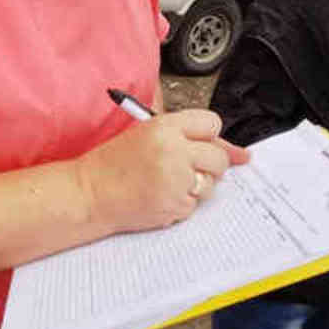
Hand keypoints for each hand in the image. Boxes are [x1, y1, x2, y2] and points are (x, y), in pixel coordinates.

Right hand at [75, 109, 249, 232]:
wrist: (89, 193)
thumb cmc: (112, 165)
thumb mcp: (146, 135)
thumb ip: (188, 138)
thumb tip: (238, 153)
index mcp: (164, 126)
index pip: (212, 123)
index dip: (207, 137)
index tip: (200, 144)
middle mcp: (174, 150)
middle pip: (219, 157)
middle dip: (209, 165)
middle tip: (185, 168)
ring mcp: (176, 179)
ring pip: (210, 183)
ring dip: (195, 186)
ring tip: (165, 182)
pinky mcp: (175, 205)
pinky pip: (195, 205)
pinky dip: (181, 204)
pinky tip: (159, 197)